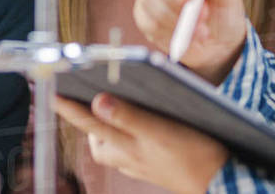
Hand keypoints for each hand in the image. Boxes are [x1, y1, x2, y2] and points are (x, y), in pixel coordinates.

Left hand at [54, 93, 227, 192]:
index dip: (68, 106)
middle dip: (88, 118)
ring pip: (113, 145)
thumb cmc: (195, 155)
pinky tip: (140, 125)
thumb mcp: (160, 132)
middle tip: (84, 96)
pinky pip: (131, 151)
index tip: (51, 91)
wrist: (223, 183)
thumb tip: (97, 102)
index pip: (88, 122)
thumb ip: (128, 116)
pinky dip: (128, 137)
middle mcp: (128, 157)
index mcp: (126, 146)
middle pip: (98, 137)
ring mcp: (140, 165)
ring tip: (113, 107)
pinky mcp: (153, 167)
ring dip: (109, 128)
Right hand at [134, 0, 248, 83]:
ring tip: (199, 31)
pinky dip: (168, 33)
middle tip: (201, 19)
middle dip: (179, 4)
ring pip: (152, 2)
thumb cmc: (222, 12)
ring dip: (177, 21)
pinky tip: (183, 35)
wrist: (214, 42)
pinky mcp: (141, 12)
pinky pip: (148, 22)